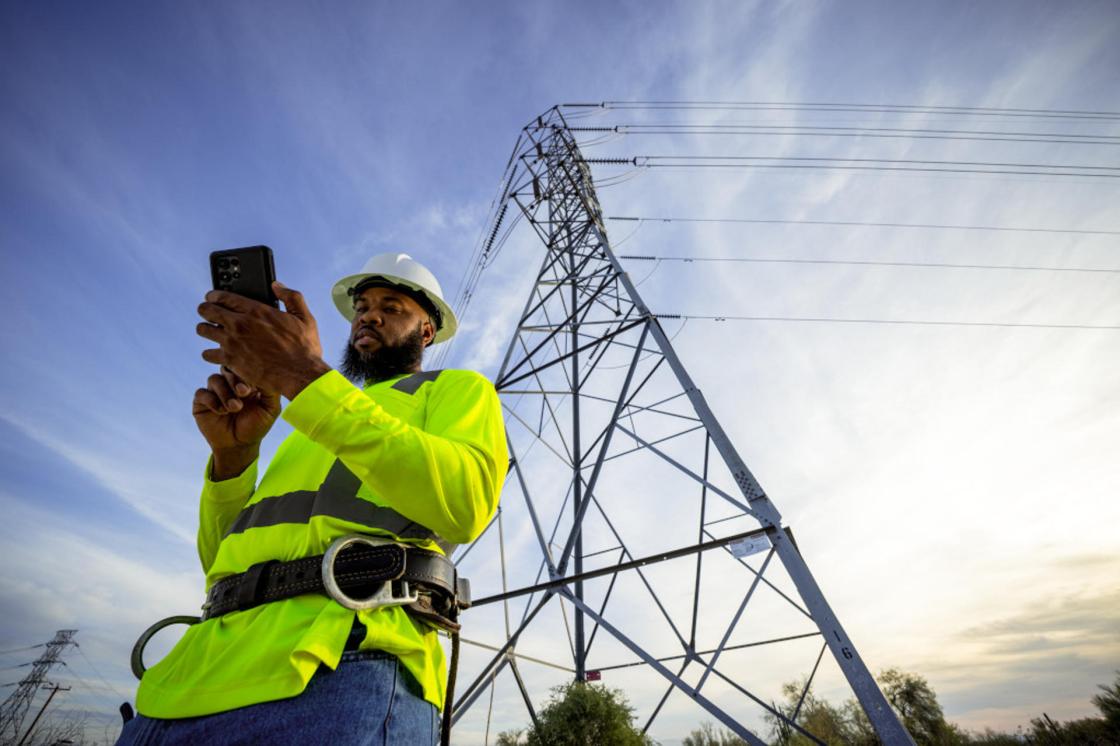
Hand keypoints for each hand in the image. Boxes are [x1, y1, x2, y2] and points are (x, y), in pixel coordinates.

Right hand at [192, 366, 280, 453]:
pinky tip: (221, 412)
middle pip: (227, 368)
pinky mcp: (202, 401)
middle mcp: (229, 382)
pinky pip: (201, 392)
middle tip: (243, 392)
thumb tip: (268, 373)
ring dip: (225, 393)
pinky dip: (212, 400)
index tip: (253, 384)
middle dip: (235, 380)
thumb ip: (271, 391)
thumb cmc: (256, 426)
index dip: (246, 371)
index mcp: (246, 380)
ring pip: (214, 379)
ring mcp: (215, 390)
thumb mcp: (270, 409)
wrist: (239, 446)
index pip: (243, 366)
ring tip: (235, 408)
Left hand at [196, 281, 331, 399]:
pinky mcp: (230, 361)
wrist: (299, 375)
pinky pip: (207, 354)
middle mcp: (240, 324)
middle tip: (207, 312)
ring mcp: (232, 343)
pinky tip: (217, 354)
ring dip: (205, 329)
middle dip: (205, 309)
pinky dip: (210, 354)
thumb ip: (291, 297)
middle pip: (207, 310)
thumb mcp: (304, 317)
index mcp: (256, 311)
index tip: (212, 297)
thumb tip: (277, 285)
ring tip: (209, 331)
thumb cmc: (304, 348)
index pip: (223, 296)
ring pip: (203, 330)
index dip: (214, 295)